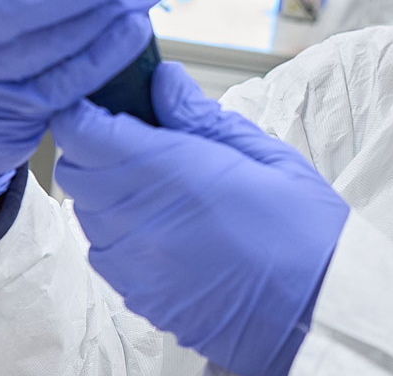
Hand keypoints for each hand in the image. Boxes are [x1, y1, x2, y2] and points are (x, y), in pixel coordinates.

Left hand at [51, 62, 349, 375]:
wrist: (316, 311)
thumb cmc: (305, 233)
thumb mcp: (268, 157)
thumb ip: (203, 117)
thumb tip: (164, 81)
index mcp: (177, 175)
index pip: (87, 132)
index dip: (86, 108)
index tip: (106, 98)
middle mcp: (142, 221)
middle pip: (76, 169)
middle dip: (95, 144)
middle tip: (140, 135)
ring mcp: (136, 264)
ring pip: (86, 210)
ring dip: (107, 187)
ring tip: (159, 181)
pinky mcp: (140, 295)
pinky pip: (104, 250)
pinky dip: (118, 227)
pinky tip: (164, 221)